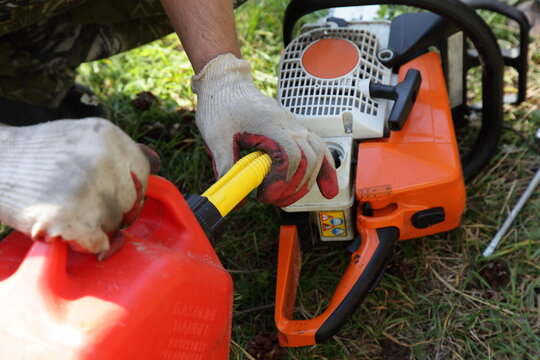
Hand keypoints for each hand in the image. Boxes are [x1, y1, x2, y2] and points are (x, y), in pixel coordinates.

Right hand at [0, 118, 150, 253]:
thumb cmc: (36, 154)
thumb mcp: (81, 135)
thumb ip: (121, 150)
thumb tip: (159, 162)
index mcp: (108, 136)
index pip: (143, 172)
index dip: (129, 190)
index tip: (111, 196)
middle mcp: (103, 158)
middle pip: (131, 201)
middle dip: (112, 210)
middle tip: (81, 206)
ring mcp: (87, 187)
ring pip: (115, 223)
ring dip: (95, 227)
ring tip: (67, 213)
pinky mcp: (69, 217)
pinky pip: (98, 243)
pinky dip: (85, 244)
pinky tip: (65, 230)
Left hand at [192, 53, 337, 206]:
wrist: (226, 82)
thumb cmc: (219, 105)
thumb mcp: (215, 137)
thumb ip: (226, 167)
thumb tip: (235, 201)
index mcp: (270, 125)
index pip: (291, 156)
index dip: (282, 181)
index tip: (263, 194)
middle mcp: (288, 125)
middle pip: (309, 159)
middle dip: (295, 186)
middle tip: (273, 200)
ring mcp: (294, 126)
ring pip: (318, 154)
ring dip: (310, 180)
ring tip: (290, 198)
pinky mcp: (294, 130)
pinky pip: (317, 148)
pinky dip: (324, 168)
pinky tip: (326, 186)